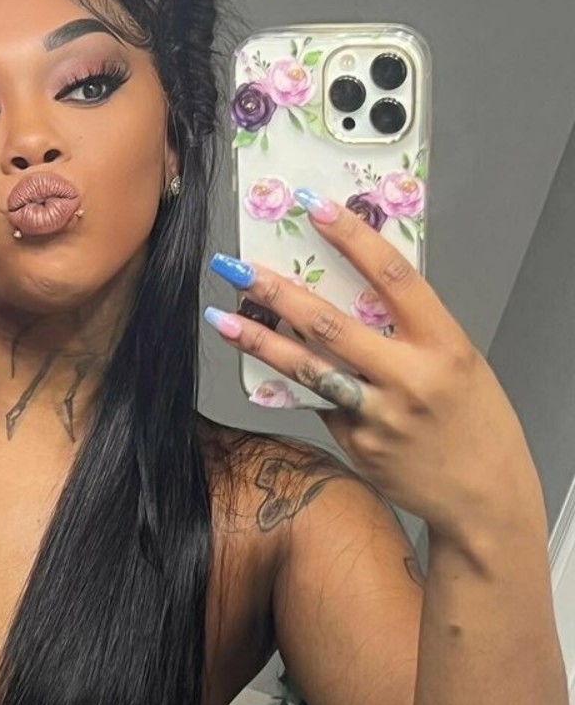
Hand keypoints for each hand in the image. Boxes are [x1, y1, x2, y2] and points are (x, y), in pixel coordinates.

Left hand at [204, 194, 542, 541]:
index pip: (393, 277)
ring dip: (260, 341)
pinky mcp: (355, 444)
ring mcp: (377, 415)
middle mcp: (409, 378)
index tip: (315, 208)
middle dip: (278, 292)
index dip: (352, 238)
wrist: (483, 496)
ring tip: (222, 318)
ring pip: (309, 369)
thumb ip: (413, 330)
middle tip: (237, 267)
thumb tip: (357, 292)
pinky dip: (293, 382)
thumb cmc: (475, 421)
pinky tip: (264, 363)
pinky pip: (318, 404)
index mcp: (444, 344)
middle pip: (332, 325)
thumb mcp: (459, 362)